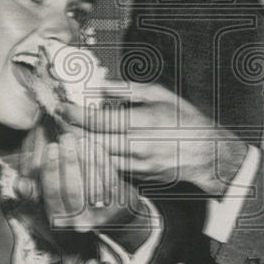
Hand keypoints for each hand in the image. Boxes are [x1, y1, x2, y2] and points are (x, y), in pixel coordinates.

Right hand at [39, 131, 147, 232]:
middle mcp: (80, 221)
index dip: (51, 170)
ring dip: (86, 158)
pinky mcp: (119, 204)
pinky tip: (95, 146)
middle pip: (73, 189)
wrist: (112, 219)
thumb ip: (34, 192)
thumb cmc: (78, 206)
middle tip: (66, 138)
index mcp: (59, 220)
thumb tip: (20, 183)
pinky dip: (102, 161)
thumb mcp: (53, 203)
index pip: (53, 194)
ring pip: (92, 184)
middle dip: (69, 161)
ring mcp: (101, 214)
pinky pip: (110, 179)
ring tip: (79, 139)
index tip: (51, 147)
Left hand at [60, 82, 247, 196]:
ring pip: (96, 159)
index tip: (62, 107)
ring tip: (67, 133)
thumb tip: (99, 85)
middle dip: (69, 131)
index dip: (75, 114)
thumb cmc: (184, 119)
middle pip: (90, 142)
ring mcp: (138, 166)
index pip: (98, 120)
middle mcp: (138, 146)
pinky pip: (107, 170)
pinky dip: (93, 159)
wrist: (206, 153)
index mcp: (144, 122)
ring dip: (78, 147)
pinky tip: (86, 148)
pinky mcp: (138, 178)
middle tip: (57, 120)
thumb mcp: (160, 95)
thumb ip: (127, 90)